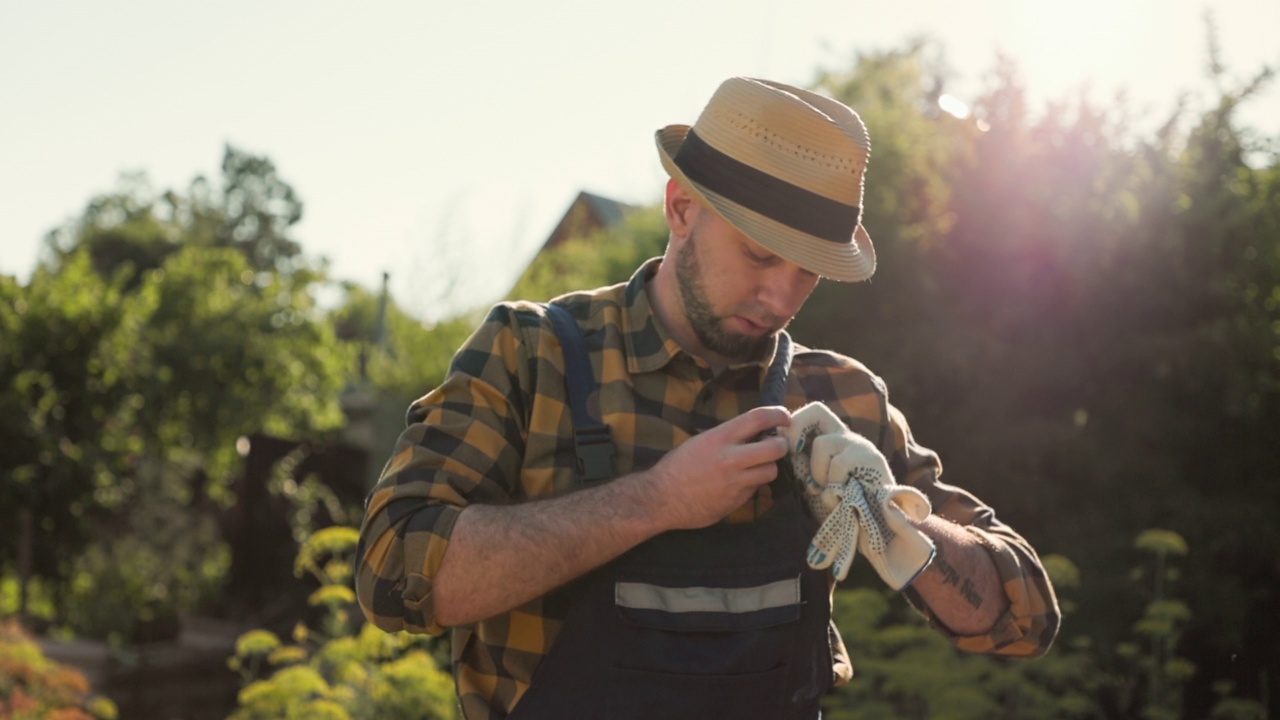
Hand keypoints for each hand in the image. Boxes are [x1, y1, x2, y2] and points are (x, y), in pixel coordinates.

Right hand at [644, 406, 790, 530]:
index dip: (778, 414)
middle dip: (780, 446)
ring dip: (767, 468)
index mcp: (720, 437)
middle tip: (775, 446)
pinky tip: (737, 484)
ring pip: (770, 472)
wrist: (661, 498)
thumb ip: (727, 438)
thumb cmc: (677, 466)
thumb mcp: (701, 442)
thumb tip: (753, 434)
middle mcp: (731, 458)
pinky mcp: (736, 501)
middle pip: (775, 448)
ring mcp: (736, 482)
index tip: (785, 417)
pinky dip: (751, 485)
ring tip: (755, 467)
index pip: (758, 418)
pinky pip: (755, 490)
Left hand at [786, 402, 935, 587]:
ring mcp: (860, 446)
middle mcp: (847, 437)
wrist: (875, 532)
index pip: (812, 413)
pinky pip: (839, 464)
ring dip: (817, 472)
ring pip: (823, 443)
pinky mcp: (872, 459)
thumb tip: (779, 446)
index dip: (793, 424)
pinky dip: (833, 486)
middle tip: (794, 452)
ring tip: (828, 492)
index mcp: (833, 441)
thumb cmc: (843, 509)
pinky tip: (840, 500)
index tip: (787, 448)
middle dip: (798, 429)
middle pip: (817, 410)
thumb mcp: (816, 483)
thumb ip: (801, 466)